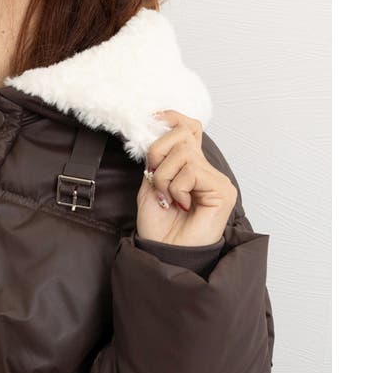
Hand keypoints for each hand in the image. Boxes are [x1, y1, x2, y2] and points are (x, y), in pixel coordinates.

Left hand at [137, 109, 236, 246]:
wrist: (165, 255)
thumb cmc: (159, 229)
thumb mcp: (150, 187)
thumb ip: (156, 161)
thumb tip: (156, 132)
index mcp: (189, 168)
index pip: (189, 130)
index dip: (173, 119)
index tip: (155, 117)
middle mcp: (206, 170)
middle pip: (182, 135)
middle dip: (158, 154)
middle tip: (155, 181)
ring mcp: (216, 179)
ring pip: (183, 153)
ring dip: (164, 177)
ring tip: (167, 199)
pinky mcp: (222, 189)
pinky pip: (191, 171)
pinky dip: (176, 188)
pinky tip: (180, 205)